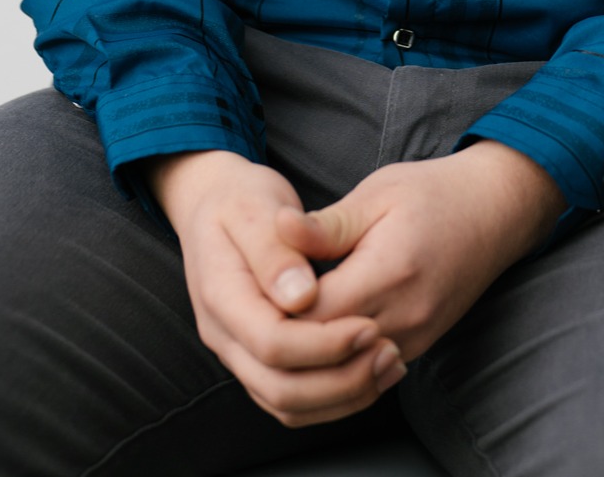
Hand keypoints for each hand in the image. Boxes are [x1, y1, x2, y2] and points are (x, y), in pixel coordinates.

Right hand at [144, 149, 405, 427]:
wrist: (215, 204)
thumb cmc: (240, 199)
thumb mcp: (253, 206)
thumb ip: (275, 251)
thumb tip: (301, 297)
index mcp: (220, 295)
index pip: (272, 342)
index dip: (324, 342)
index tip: (370, 325)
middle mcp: (222, 335)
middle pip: (279, 388)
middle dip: (339, 380)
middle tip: (388, 354)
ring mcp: (236, 353)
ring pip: (286, 403)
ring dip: (341, 396)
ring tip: (388, 366)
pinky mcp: (256, 360)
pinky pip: (292, 399)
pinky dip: (332, 397)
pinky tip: (369, 373)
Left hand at [276, 141, 567, 366]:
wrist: (495, 212)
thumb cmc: (432, 194)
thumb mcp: (376, 194)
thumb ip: (326, 225)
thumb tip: (276, 229)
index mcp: (388, 272)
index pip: (313, 316)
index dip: (275, 308)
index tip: (250, 287)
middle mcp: (404, 316)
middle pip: (325, 352)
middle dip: (286, 337)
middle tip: (253, 312)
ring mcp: (415, 337)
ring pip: (346, 372)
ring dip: (311, 357)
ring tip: (277, 328)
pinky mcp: (420, 345)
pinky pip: (368, 370)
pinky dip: (338, 361)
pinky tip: (314, 339)